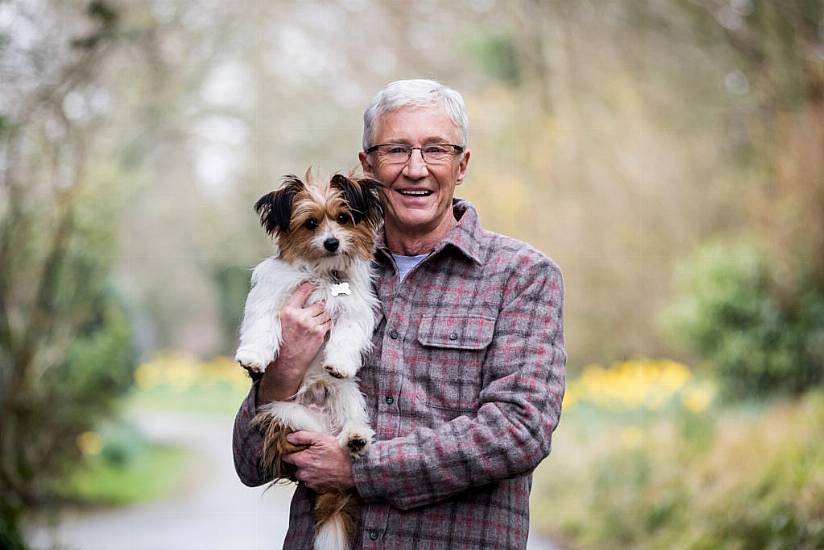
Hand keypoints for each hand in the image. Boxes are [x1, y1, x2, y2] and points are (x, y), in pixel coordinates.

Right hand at [257, 282, 330, 403]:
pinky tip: (321, 329)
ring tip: (317, 324)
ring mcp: (310, 324)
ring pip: (325, 313)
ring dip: (324, 317)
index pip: (301, 292)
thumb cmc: (284, 342)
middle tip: (317, 313)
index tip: (313, 282)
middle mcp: (299, 316)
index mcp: (288, 311)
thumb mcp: (282, 322)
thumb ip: (292, 310)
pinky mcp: (319, 333)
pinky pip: (328, 323)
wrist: (287, 362)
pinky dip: (327, 325)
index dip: (309, 286)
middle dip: (320, 308)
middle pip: (319, 304)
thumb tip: (305, 298)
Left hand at [282, 431, 354, 491]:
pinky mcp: (318, 489)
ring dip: (308, 471)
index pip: (286, 457)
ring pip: (303, 476)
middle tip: (313, 455)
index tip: (298, 449)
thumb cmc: (340, 453)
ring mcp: (310, 483)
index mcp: (302, 460)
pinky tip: (325, 471)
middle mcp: (304, 474)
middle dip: (301, 462)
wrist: (355, 469)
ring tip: (321, 463)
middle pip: (295, 467)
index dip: (291, 451)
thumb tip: (289, 438)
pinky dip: (315, 478)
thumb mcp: (321, 438)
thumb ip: (302, 437)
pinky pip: (311, 483)